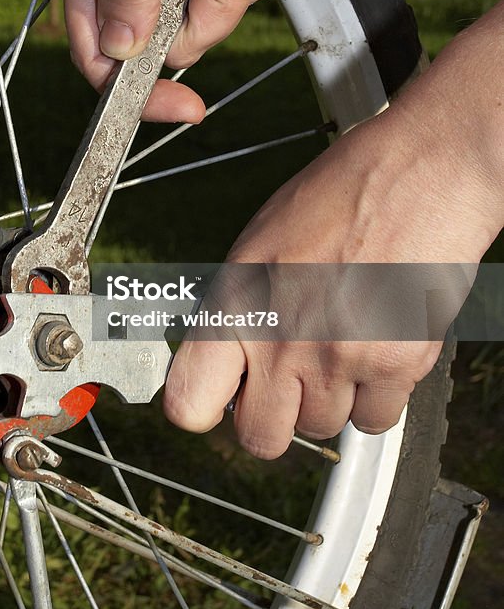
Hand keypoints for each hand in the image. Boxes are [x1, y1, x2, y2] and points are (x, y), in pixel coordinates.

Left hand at [163, 55, 498, 457]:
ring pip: (321, 429)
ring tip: (344, 342)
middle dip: (273, 416)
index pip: (188, 401)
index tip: (216, 400)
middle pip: (259, 438)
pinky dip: (378, 397)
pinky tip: (377, 348)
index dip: (201, 408)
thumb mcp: (261, 241)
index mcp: (237, 300)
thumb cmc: (342, 192)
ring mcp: (338, 357)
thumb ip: (239, 307)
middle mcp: (281, 337)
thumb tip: (225, 359)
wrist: (421, 170)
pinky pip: (376, 421)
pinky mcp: (395, 365)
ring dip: (330, 398)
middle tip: (288, 382)